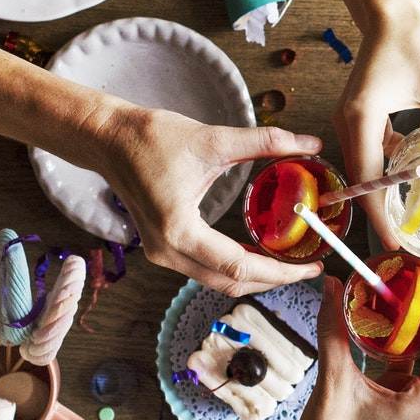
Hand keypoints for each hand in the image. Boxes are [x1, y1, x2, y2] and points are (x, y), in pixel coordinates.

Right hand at [91, 106, 322, 295]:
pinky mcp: (161, 248)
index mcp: (179, 230)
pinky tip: (259, 253)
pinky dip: (234, 266)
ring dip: (254, 276)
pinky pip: (204, 269)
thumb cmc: (151, 138)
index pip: (239, 266)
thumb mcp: (214, 139)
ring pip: (217, 280)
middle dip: (273, 279)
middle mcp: (167, 251)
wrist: (109, 139)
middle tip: (307, 267)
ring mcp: (161, 254)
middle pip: (230, 282)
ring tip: (288, 262)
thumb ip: (265, 142)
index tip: (310, 267)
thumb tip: (310, 144)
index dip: (280, 272)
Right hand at [338, 3, 419, 249]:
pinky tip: (411, 178)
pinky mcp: (359, 114)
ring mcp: (350, 119)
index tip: (394, 243)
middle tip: (403, 242)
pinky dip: (387, 168)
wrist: (387, 10)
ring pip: (365, 168)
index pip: (368, 181)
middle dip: (381, 211)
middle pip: (361, 180)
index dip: (380, 215)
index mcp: (362, 119)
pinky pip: (370, 151)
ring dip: (383, 191)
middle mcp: (348, 123)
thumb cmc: (410, 40)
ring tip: (406, 219)